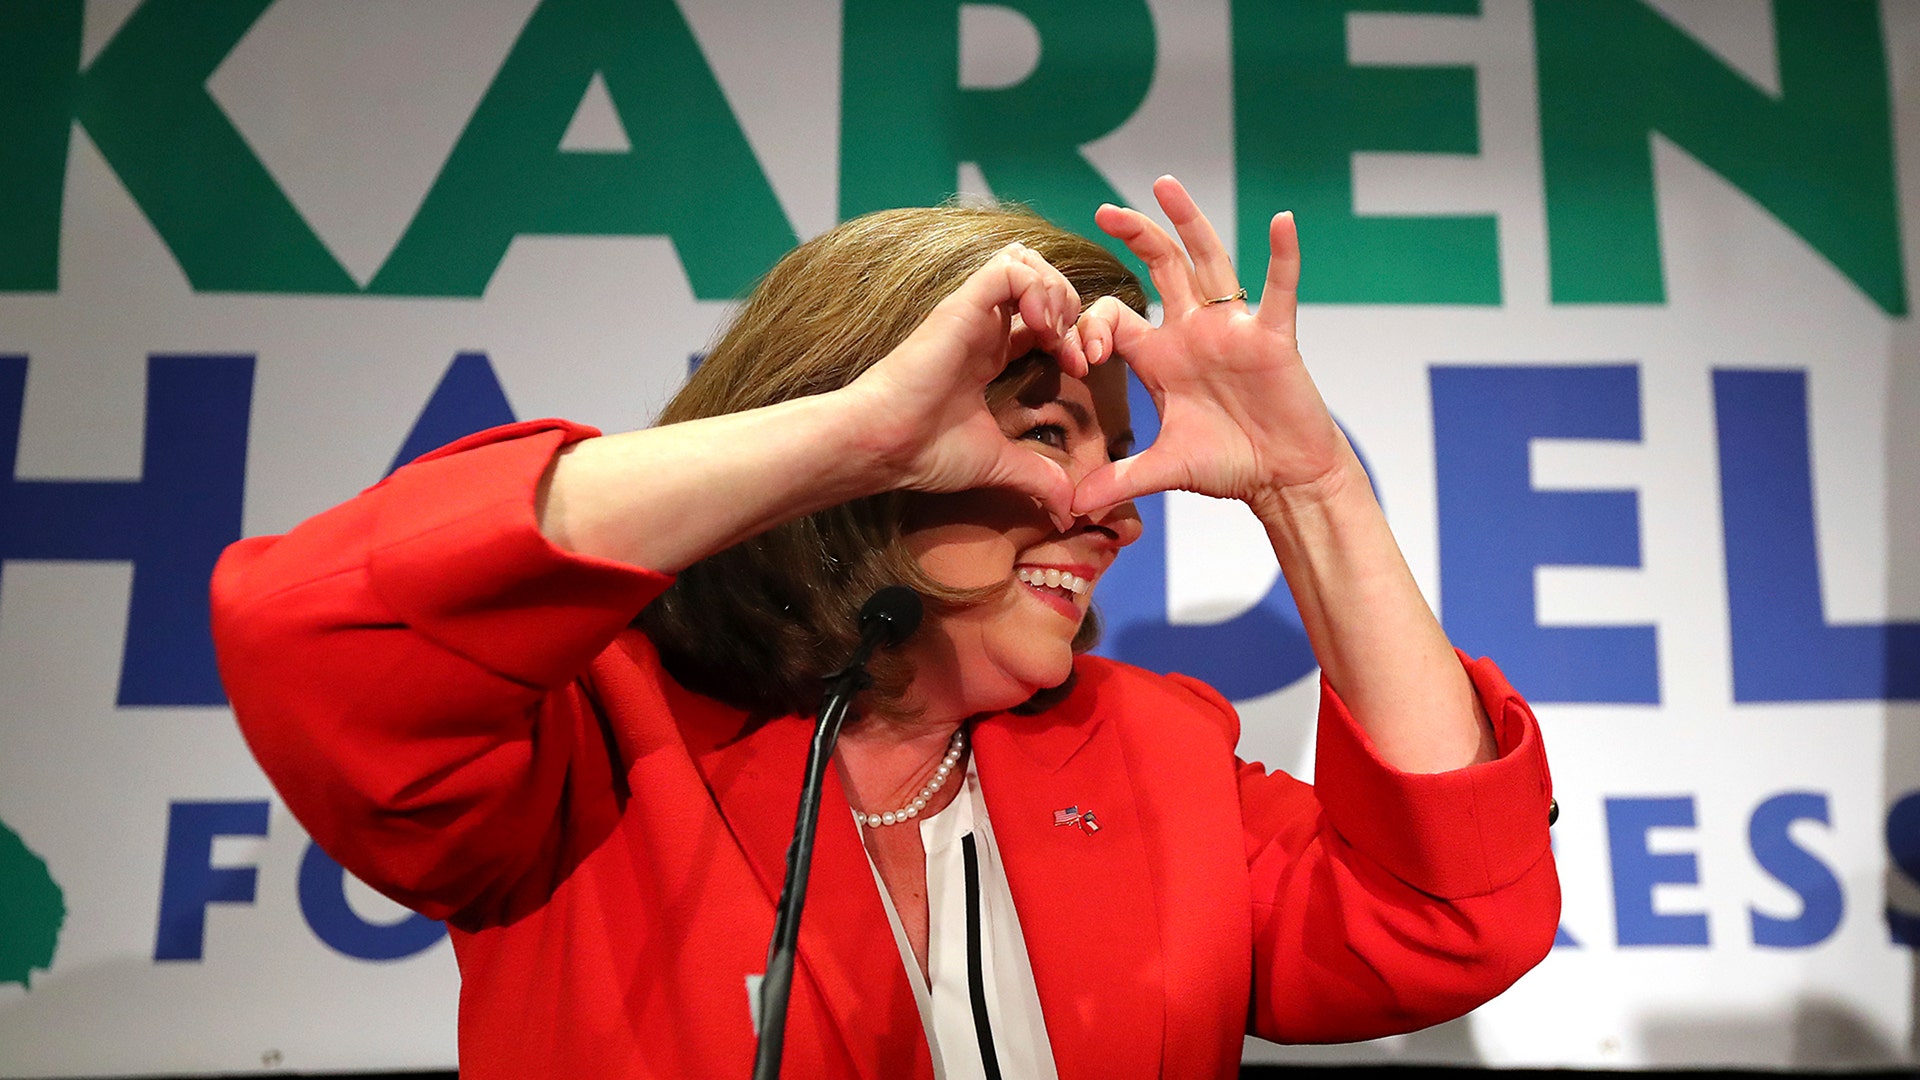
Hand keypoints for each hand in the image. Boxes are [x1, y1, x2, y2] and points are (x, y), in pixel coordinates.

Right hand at [845, 242, 1088, 527]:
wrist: (884, 446)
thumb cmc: (925, 452)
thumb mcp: (998, 463)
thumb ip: (1037, 477)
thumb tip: (1068, 511)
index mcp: (989, 353)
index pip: (1043, 317)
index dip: (1072, 335)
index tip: (1080, 371)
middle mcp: (982, 326)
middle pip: (1040, 280)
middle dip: (1074, 308)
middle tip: (1077, 352)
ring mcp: (971, 312)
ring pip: (1027, 261)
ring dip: (1058, 292)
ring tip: (1057, 334)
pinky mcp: (961, 306)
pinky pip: (1010, 268)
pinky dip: (1037, 288)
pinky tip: (1042, 327)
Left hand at [1071, 177, 1351, 518]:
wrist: (1283, 478)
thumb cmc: (1229, 465)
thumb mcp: (1166, 469)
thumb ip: (1120, 479)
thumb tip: (1071, 507)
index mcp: (1162, 357)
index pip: (1117, 317)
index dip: (1092, 326)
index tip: (1080, 352)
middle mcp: (1194, 332)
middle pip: (1161, 269)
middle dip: (1134, 237)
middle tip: (1105, 210)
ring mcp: (1233, 329)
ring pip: (1208, 261)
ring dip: (1188, 222)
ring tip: (1165, 184)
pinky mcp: (1272, 337)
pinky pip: (1279, 290)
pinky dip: (1282, 256)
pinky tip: (1281, 221)